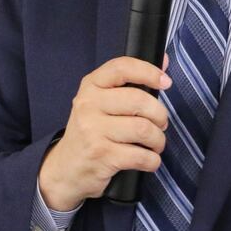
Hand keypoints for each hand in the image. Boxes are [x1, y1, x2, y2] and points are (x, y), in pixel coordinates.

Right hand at [37, 57, 169, 212]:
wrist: (65, 168)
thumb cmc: (90, 132)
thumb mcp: (101, 103)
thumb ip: (130, 83)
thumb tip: (164, 61)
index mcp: (91, 86)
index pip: (122, 68)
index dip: (148, 71)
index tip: (165, 82)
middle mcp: (89, 104)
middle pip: (138, 100)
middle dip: (160, 115)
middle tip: (161, 124)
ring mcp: (93, 130)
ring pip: (143, 129)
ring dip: (158, 139)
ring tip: (155, 144)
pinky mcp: (102, 155)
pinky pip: (141, 156)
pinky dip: (152, 160)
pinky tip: (149, 160)